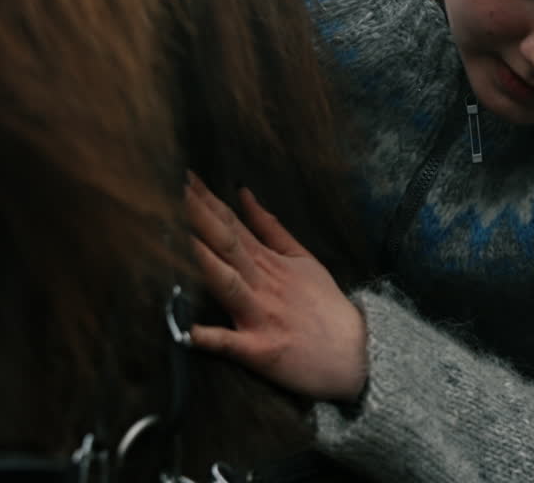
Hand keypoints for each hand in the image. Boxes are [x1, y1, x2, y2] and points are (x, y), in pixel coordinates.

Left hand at [184, 172, 367, 401]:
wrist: (355, 355)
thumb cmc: (324, 307)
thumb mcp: (303, 259)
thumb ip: (270, 228)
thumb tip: (243, 194)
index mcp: (270, 262)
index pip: (233, 226)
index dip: (208, 203)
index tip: (187, 178)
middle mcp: (262, 285)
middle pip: (228, 246)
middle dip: (202, 218)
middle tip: (178, 191)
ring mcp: (260, 316)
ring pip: (229, 285)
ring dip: (206, 263)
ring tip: (184, 240)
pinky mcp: (260, 351)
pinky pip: (233, 345)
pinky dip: (212, 339)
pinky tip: (191, 332)